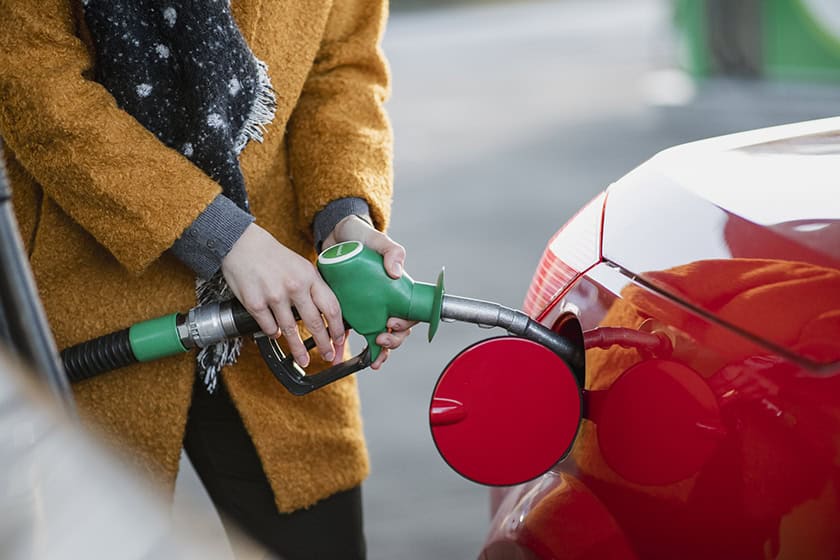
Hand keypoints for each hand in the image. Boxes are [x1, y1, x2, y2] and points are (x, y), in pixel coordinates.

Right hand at [221, 223, 343, 367]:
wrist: (242, 245)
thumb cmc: (273, 256)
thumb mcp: (301, 266)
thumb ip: (313, 286)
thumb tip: (326, 312)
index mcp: (309, 276)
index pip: (331, 307)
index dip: (338, 328)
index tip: (341, 340)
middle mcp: (294, 287)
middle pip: (315, 323)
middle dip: (324, 344)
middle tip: (328, 356)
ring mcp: (274, 296)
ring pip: (290, 331)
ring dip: (298, 349)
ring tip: (304, 360)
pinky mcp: (255, 303)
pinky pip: (269, 328)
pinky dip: (274, 334)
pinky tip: (277, 334)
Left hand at [324, 215, 414, 369]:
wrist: (336, 236)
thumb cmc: (361, 236)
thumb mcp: (377, 240)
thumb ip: (392, 251)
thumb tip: (397, 272)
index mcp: (396, 289)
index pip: (409, 313)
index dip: (405, 324)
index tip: (393, 323)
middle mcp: (384, 301)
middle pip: (396, 330)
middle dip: (392, 341)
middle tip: (381, 337)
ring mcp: (367, 307)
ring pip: (378, 335)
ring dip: (379, 350)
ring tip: (372, 356)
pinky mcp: (348, 309)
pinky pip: (351, 332)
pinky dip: (348, 347)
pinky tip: (343, 355)